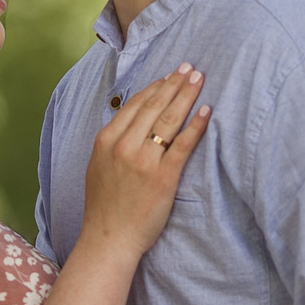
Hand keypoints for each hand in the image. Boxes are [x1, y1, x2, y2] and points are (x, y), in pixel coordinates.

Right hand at [80, 68, 208, 257]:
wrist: (108, 238)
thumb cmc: (105, 206)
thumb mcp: (98, 165)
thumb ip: (113, 142)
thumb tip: (131, 121)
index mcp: (106, 140)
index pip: (134, 104)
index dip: (154, 87)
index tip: (169, 75)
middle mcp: (124, 146)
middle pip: (153, 106)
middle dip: (173, 83)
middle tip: (189, 67)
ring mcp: (143, 160)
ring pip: (168, 119)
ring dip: (185, 95)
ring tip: (199, 78)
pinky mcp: (163, 177)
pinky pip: (182, 144)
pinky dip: (195, 125)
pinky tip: (206, 111)